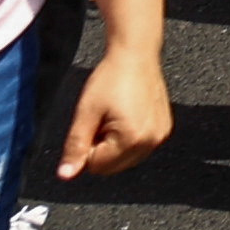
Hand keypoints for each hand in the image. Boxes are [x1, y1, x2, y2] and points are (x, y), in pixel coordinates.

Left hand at [59, 41, 173, 176]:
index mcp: (132, 139)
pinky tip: (127, 115)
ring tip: (115, 116)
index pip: (97, 166)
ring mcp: (160, 135)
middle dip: (102, 148)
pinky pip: (139, 147)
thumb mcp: (86, 112)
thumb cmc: (112, 78)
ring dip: (115, 144)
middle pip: (113, 166)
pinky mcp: (164, 128)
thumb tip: (65, 175)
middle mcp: (151, 141)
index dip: (87, 146)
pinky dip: (129, 138)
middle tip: (102, 119)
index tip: (91, 124)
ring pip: (126, 159)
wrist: (136, 54)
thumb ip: (75, 147)